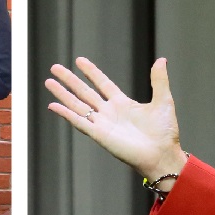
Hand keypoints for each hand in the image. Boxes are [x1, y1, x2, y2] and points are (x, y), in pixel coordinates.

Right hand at [47, 56, 185, 182]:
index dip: (91, 72)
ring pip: (78, 105)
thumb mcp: (163, 101)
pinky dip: (66, 114)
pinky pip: (79, 122)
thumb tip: (161, 60)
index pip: (102, 83)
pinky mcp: (99, 135)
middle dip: (69, 80)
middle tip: (55, 67)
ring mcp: (103, 124)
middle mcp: (110, 113)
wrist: (163, 155)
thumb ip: (159, 80)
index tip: (79, 60)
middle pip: (84, 92)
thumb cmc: (165, 133)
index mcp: (123, 104)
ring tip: (48, 82)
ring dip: (63, 94)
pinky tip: (53, 105)